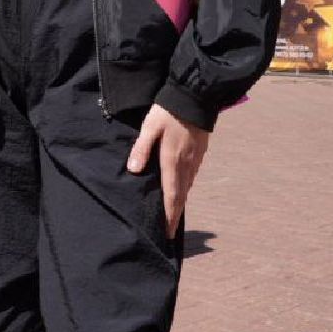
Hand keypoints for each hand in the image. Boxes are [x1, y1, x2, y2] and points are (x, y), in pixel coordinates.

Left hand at [127, 103, 210, 237]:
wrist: (195, 98)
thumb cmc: (168, 111)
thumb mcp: (149, 127)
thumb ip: (141, 148)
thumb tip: (134, 170)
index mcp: (172, 161)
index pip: (171, 196)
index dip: (169, 216)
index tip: (167, 233)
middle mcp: (186, 165)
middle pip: (181, 196)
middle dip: (175, 216)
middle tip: (169, 232)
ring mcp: (195, 160)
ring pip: (187, 187)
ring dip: (180, 203)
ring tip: (173, 216)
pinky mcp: (199, 153)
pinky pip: (191, 177)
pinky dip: (185, 189)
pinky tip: (181, 191)